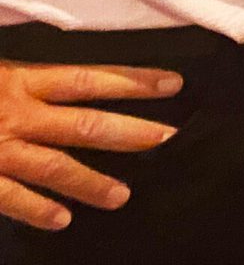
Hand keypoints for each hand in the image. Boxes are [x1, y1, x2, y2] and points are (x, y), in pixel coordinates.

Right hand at [0, 60, 182, 230]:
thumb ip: (25, 77)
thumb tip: (62, 80)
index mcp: (20, 82)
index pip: (87, 80)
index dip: (132, 82)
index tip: (171, 84)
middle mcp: (17, 115)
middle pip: (83, 124)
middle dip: (128, 133)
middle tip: (166, 138)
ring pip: (53, 167)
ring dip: (90, 182)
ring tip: (122, 196)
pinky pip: (9, 197)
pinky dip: (36, 209)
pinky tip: (62, 220)